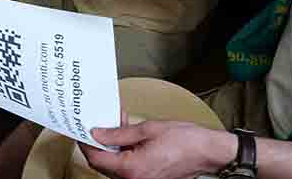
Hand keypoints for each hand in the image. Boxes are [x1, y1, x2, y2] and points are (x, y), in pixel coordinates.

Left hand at [81, 121, 226, 178]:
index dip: (86, 142)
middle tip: (104, 122)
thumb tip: (98, 133)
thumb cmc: (185, 140)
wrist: (208, 152)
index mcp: (131, 169)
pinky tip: (130, 136)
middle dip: (100, 142)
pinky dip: (124, 153)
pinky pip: (127, 168)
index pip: (96, 158)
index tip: (83, 129)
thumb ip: (119, 132)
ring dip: (113, 146)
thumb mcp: (148, 129)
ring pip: (114, 166)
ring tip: (121, 124)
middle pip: (103, 164)